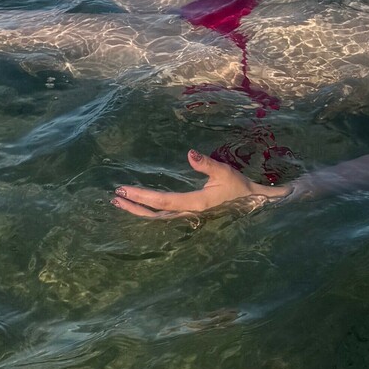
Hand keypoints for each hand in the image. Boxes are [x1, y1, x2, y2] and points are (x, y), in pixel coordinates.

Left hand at [113, 149, 273, 220]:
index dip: (142, 196)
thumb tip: (190, 153)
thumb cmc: (239, 186)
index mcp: (195, 203)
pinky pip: (163, 213)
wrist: (253, 202)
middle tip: (115, 196)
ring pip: (157, 215)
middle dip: (134, 205)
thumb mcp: (225, 172)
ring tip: (120, 200)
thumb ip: (206, 164)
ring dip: (138, 209)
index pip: (162, 201)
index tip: (124, 189)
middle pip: (154, 213)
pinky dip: (148, 209)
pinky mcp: (188, 212)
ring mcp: (187, 214)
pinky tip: (140, 203)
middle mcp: (188, 212)